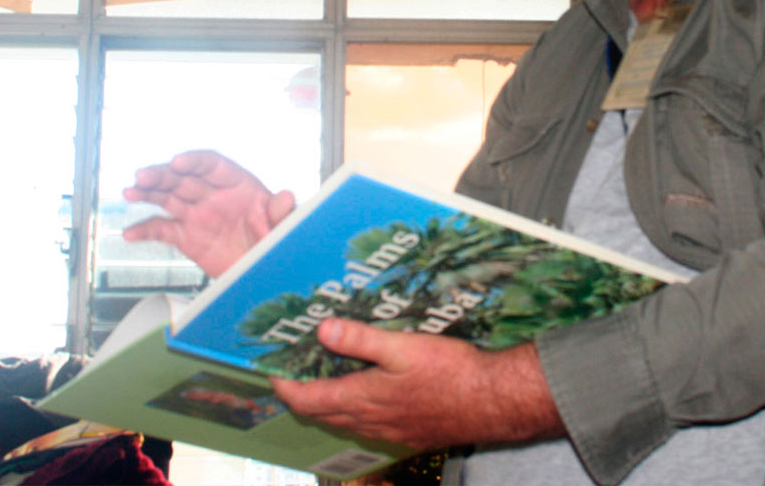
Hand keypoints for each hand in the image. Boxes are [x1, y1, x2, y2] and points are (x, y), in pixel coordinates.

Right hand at [122, 150, 294, 277]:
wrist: (265, 270)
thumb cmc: (276, 240)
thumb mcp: (283, 226)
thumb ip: (282, 212)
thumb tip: (287, 196)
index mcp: (237, 184)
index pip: (212, 164)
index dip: (194, 160)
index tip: (178, 162)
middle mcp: (213, 195)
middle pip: (183, 178)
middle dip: (162, 175)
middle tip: (143, 176)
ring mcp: (198, 214)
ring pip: (168, 197)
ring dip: (148, 193)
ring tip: (130, 192)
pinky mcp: (187, 236)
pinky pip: (162, 230)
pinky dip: (145, 230)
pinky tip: (130, 234)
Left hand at [271, 319, 564, 448]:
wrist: (492, 402)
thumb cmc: (450, 372)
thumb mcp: (403, 347)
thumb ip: (361, 340)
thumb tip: (322, 330)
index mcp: (362, 399)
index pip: (308, 399)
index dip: (285, 386)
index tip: (272, 371)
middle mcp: (370, 421)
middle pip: (321, 413)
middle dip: (302, 395)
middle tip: (292, 372)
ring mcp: (389, 432)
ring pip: (345, 421)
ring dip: (328, 404)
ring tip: (324, 379)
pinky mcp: (408, 435)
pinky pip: (368, 427)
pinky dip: (354, 412)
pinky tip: (368, 396)